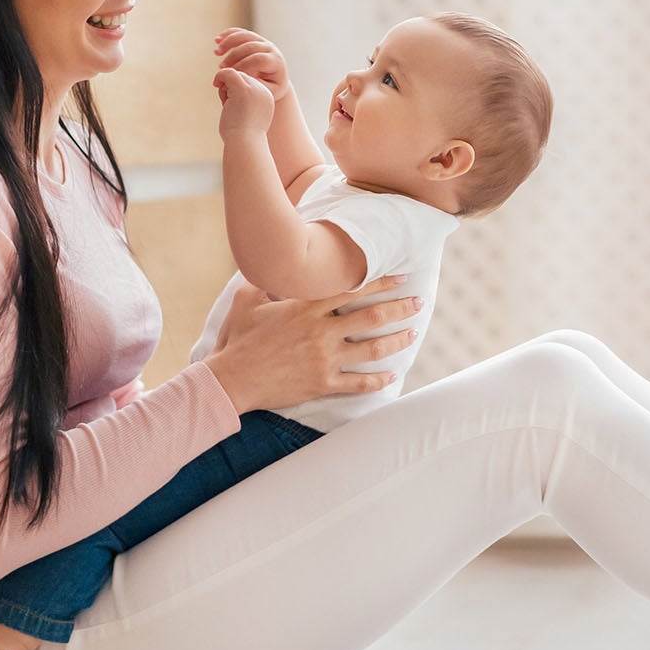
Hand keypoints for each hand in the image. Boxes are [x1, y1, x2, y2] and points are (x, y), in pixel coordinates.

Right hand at [202, 275, 421, 412]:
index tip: (401, 277)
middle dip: (400, 308)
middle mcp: (321, 331)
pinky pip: (358, 383)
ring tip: (412, 334)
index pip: (352, 289)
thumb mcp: (247, 300)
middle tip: (417, 304)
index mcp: (306, 307)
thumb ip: (265, 281)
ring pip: (372, 348)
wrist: (231, 379)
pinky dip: (378, 380)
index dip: (381, 282)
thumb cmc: (237, 339)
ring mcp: (325, 359)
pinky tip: (391, 376)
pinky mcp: (323, 383)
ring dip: (396, 340)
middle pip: (371, 317)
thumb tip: (274, 266)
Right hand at [214, 28, 292, 101]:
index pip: (259, 59)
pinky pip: (240, 32)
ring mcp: (263, 41)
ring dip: (228, 42)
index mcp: (276, 62)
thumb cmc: (270, 89)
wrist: (274, 81)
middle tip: (221, 67)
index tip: (233, 74)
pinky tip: (217, 41)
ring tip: (216, 53)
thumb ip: (256, 85)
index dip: (244, 65)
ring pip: (244, 36)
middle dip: (234, 56)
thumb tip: (243, 77)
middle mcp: (270, 49)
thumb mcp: (267, 91)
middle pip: (250, 46)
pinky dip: (228, 34)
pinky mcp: (254, 37)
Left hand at [214, 67, 274, 137]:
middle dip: (230, 89)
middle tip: (228, 105)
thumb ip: (243, 102)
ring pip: (234, 75)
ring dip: (225, 89)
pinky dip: (219, 77)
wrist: (245, 144)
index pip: (248, 83)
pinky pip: (227, 73)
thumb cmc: (243, 136)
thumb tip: (227, 88)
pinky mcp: (242, 88)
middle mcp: (263, 90)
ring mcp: (254, 88)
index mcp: (266, 97)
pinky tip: (217, 88)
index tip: (232, 106)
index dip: (236, 91)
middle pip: (241, 77)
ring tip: (228, 106)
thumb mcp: (247, 117)